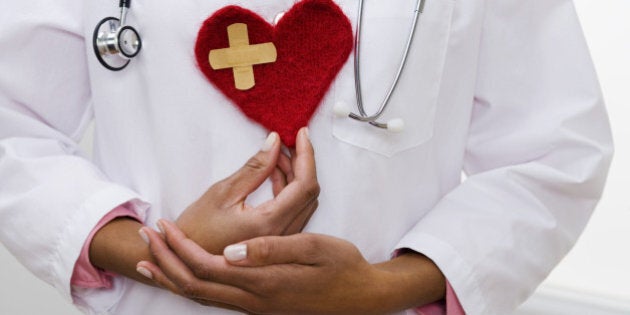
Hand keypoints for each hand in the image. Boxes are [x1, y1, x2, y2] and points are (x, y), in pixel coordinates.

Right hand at [89, 128, 317, 286]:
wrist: (183, 263)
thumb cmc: (195, 231)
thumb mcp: (222, 192)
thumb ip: (254, 167)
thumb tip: (274, 142)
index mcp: (270, 224)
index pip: (305, 185)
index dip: (307, 156)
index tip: (301, 134)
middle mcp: (281, 236)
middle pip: (309, 194)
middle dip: (301, 163)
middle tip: (285, 143)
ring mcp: (281, 242)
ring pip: (303, 203)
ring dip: (294, 176)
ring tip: (274, 156)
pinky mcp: (276, 242)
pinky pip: (293, 212)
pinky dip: (288, 191)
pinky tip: (271, 176)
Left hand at [138, 223, 445, 313]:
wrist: (362, 297)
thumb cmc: (342, 267)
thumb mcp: (313, 250)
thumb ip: (270, 250)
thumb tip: (231, 252)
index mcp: (263, 281)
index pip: (206, 267)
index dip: (179, 248)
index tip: (163, 226)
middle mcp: (253, 299)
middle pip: (195, 286)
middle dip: (165, 261)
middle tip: (144, 239)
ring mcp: (256, 306)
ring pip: (202, 296)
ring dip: (174, 277)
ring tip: (150, 262)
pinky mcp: (261, 305)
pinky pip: (217, 299)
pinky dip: (194, 287)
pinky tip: (189, 277)